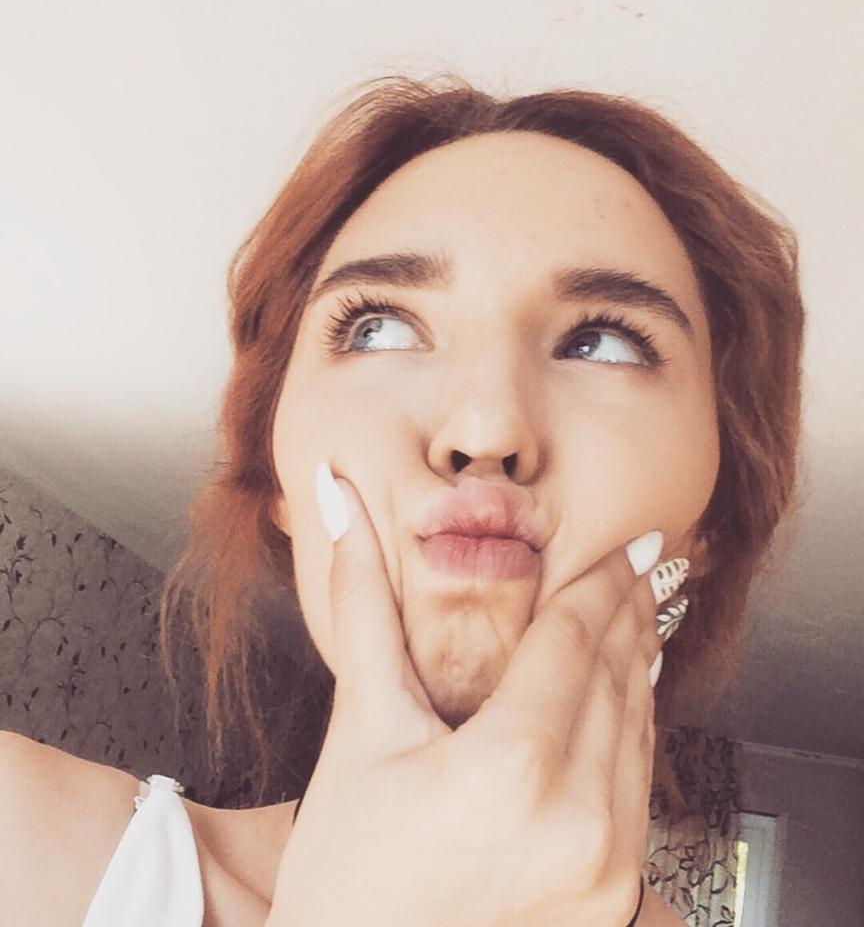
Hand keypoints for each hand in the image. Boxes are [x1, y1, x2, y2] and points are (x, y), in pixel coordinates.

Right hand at [267, 464, 685, 926]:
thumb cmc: (344, 869)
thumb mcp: (360, 729)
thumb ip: (363, 606)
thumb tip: (337, 501)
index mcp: (510, 769)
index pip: (575, 643)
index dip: (602, 581)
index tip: (628, 540)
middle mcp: (578, 822)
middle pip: (618, 680)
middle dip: (630, 612)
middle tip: (640, 561)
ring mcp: (607, 871)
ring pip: (640, 733)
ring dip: (640, 667)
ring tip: (637, 615)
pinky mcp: (616, 901)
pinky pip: (639, 788)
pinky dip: (636, 730)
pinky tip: (626, 696)